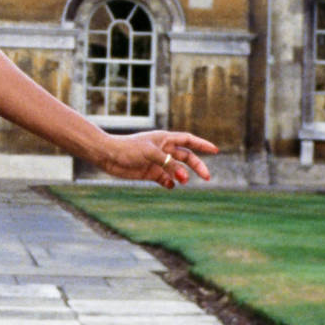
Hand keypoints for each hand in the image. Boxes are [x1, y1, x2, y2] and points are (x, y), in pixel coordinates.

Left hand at [98, 130, 218, 188]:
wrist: (108, 155)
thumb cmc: (128, 148)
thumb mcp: (151, 154)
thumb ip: (168, 165)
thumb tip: (184, 179)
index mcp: (165, 139)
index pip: (188, 140)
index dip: (202, 145)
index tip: (215, 150)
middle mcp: (163, 150)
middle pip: (186, 157)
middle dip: (198, 166)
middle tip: (207, 177)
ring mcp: (157, 162)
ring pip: (177, 170)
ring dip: (183, 176)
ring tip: (183, 181)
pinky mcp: (151, 173)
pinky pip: (166, 180)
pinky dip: (170, 183)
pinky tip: (170, 185)